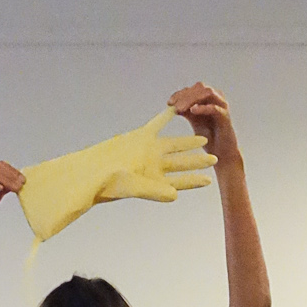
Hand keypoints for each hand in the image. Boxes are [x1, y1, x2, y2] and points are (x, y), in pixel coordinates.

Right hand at [18, 109, 214, 241]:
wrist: (90, 172)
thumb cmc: (108, 185)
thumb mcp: (134, 187)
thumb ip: (155, 191)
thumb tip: (175, 196)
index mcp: (155, 182)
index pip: (180, 182)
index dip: (194, 181)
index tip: (210, 180)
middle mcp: (154, 167)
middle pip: (181, 163)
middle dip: (198, 160)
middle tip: (216, 157)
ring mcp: (148, 151)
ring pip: (173, 145)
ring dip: (188, 141)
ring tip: (203, 137)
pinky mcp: (139, 137)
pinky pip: (156, 124)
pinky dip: (166, 117)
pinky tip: (178, 110)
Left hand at [168, 83, 241, 168]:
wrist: (221, 152)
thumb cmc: (208, 136)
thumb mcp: (194, 120)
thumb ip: (186, 110)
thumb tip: (171, 105)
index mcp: (208, 98)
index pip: (193, 89)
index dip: (180, 94)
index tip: (169, 103)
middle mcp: (216, 97)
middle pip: (199, 88)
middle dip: (184, 95)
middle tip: (173, 106)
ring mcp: (222, 105)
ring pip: (207, 93)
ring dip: (192, 99)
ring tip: (180, 108)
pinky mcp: (225, 116)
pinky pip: (214, 108)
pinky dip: (203, 108)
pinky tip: (193, 111)